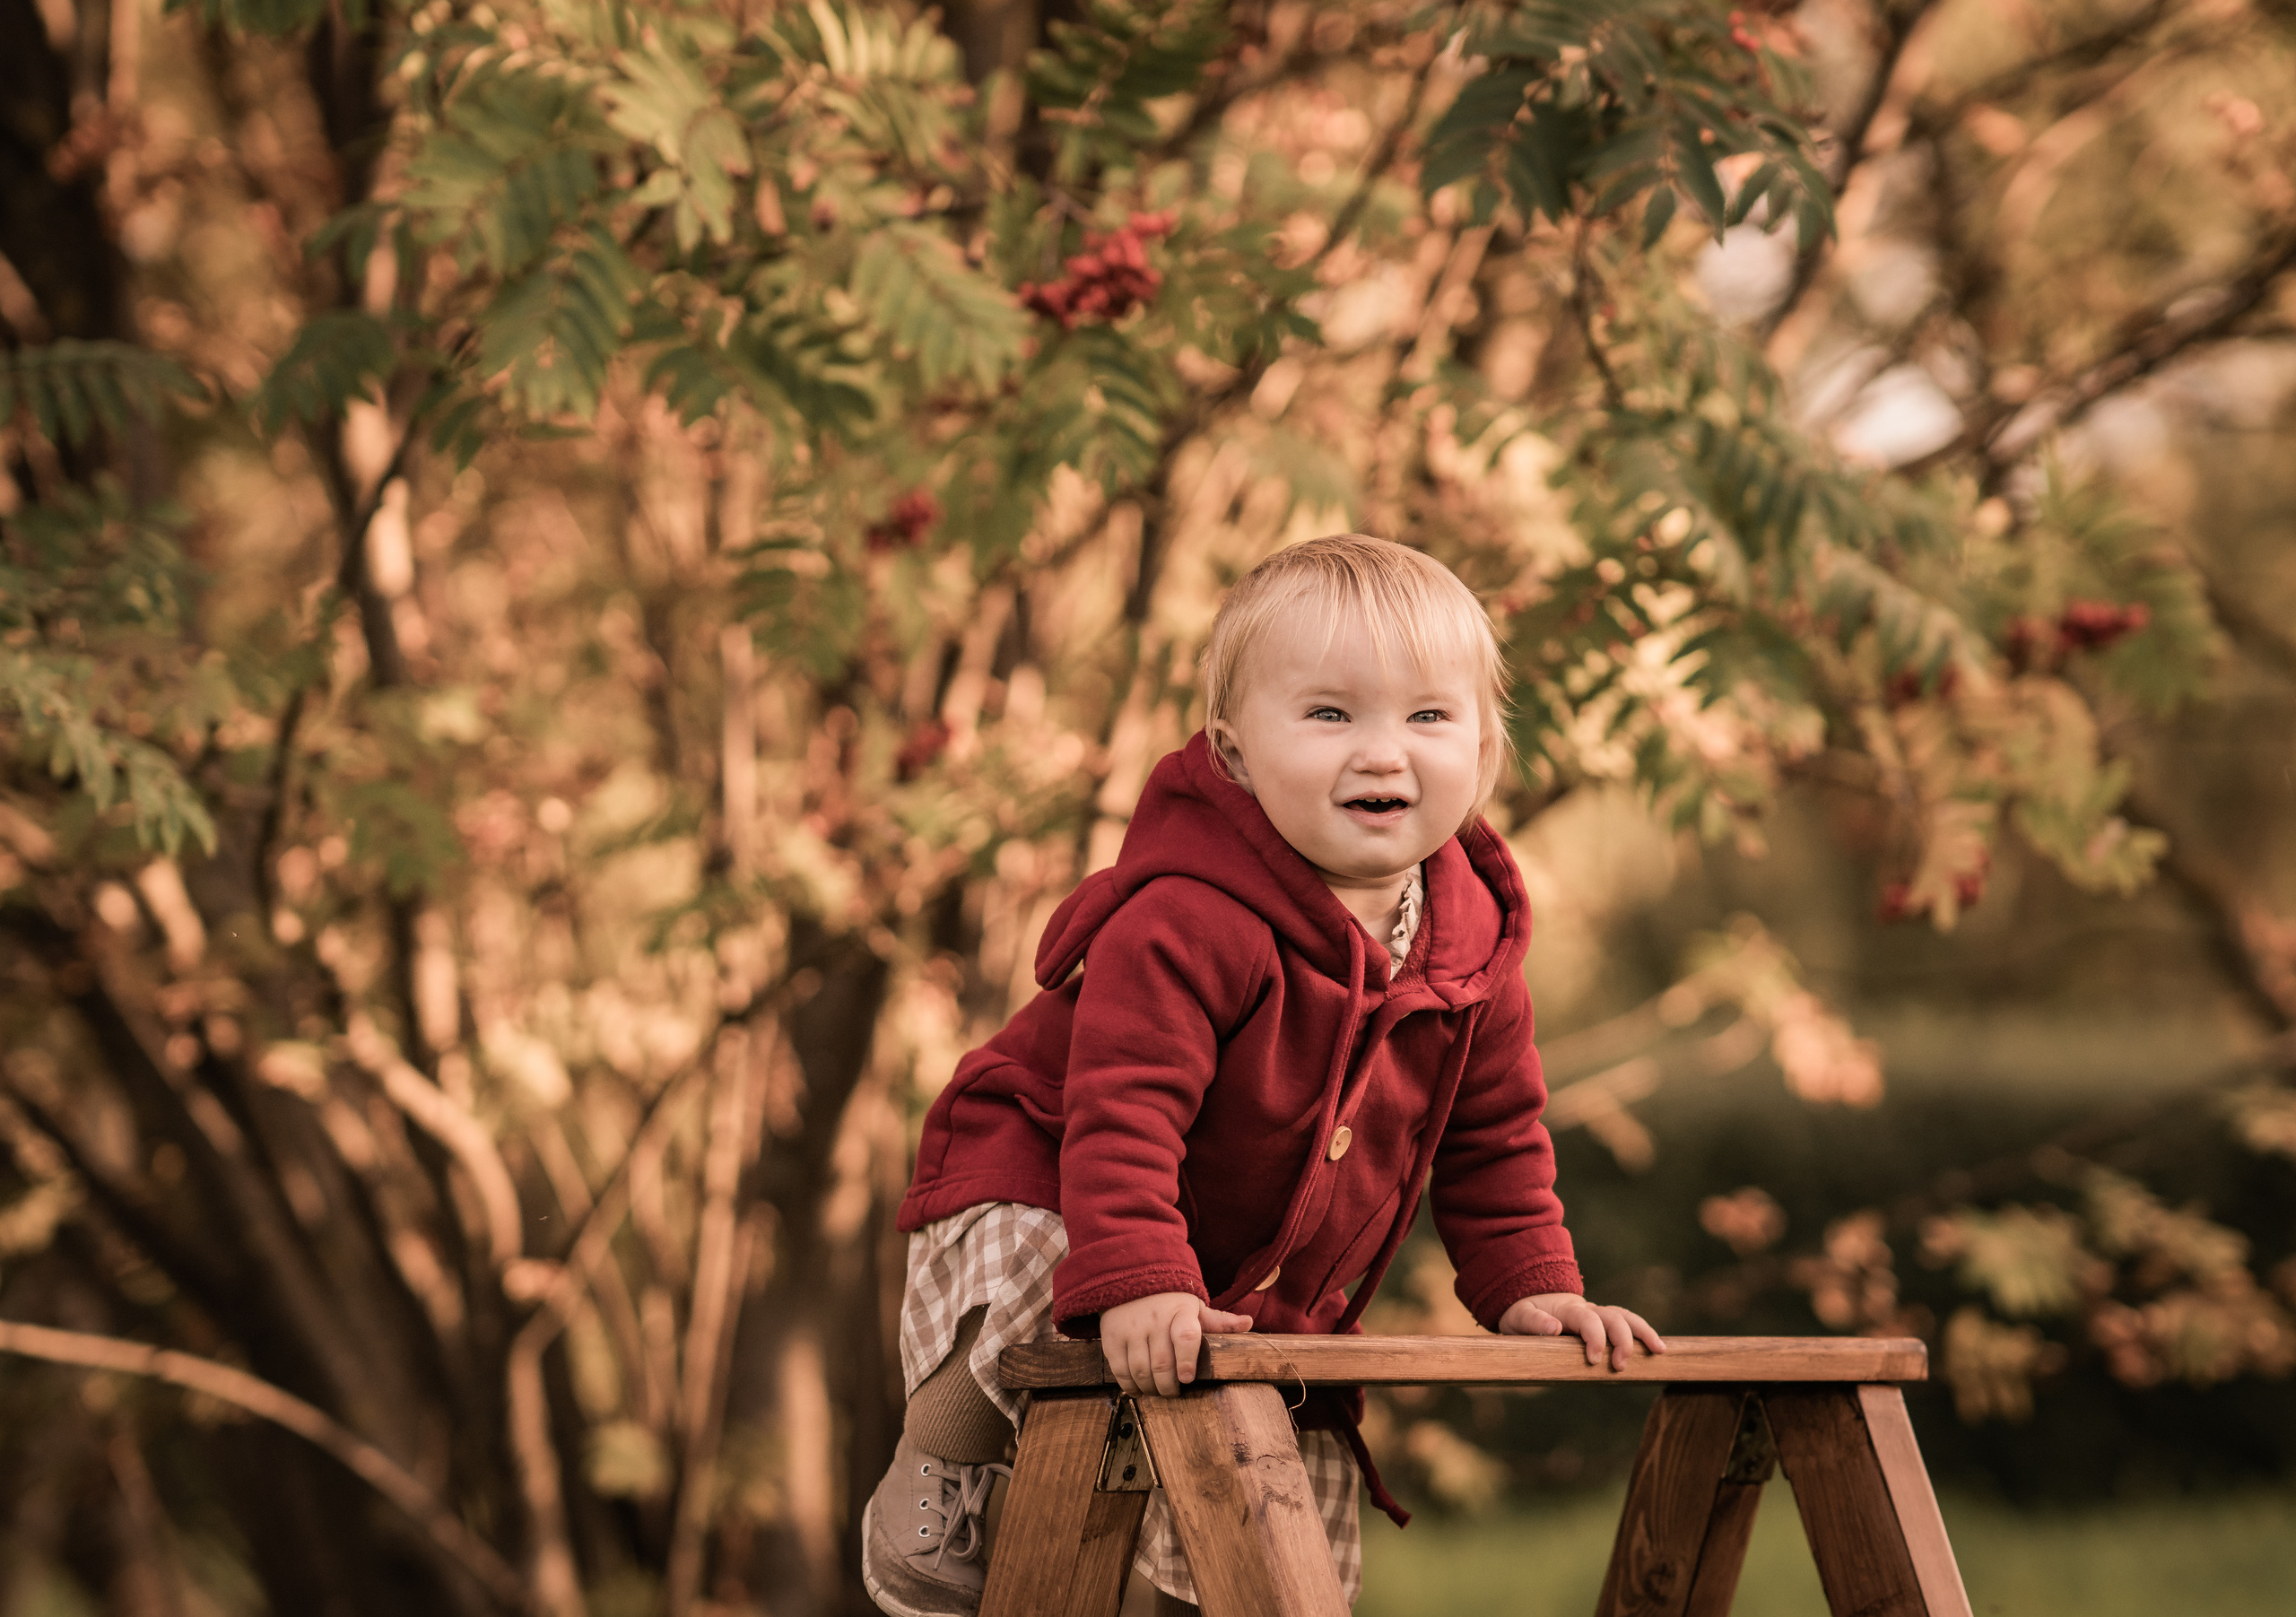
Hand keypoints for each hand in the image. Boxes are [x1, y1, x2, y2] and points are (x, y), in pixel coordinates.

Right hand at [1099, 1292, 1253, 1396]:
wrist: (1129, 1280)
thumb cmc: (1169, 1302)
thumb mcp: (1195, 1307)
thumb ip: (1219, 1320)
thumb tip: (1248, 1323)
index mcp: (1180, 1311)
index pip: (1186, 1336)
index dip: (1187, 1360)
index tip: (1188, 1378)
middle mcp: (1154, 1320)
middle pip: (1162, 1363)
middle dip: (1169, 1386)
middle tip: (1174, 1392)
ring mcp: (1131, 1329)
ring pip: (1141, 1371)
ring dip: (1151, 1388)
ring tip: (1158, 1391)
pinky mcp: (1111, 1338)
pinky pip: (1120, 1371)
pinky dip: (1130, 1386)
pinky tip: (1139, 1388)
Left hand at [1498, 1292, 1666, 1370]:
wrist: (1528, 1300)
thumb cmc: (1521, 1315)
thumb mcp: (1518, 1318)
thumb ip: (1533, 1322)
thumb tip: (1553, 1328)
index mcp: (1565, 1309)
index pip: (1586, 1318)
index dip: (1594, 1337)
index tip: (1594, 1360)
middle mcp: (1586, 1308)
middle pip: (1613, 1316)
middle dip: (1622, 1339)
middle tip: (1620, 1366)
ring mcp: (1597, 1314)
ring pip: (1626, 1317)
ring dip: (1643, 1333)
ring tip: (1659, 1351)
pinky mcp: (1604, 1323)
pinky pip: (1627, 1324)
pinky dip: (1643, 1335)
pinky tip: (1658, 1351)